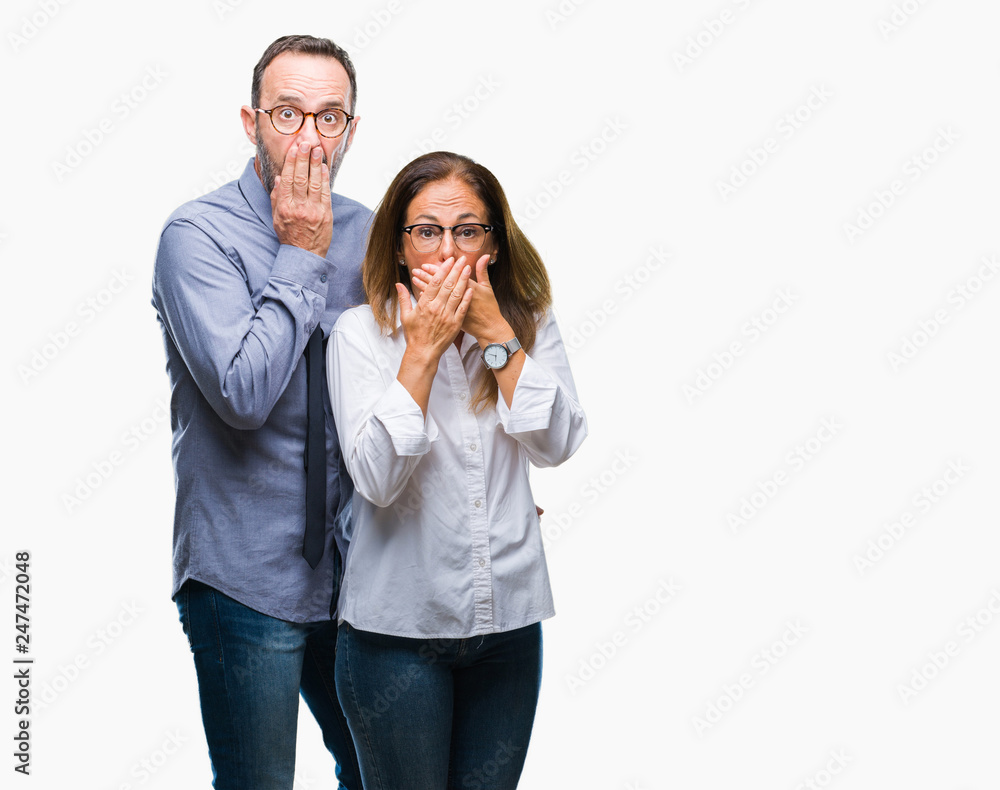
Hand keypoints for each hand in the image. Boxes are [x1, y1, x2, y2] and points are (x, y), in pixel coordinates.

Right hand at [270, 142, 331, 257]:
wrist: (304, 255)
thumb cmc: (289, 236)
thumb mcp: (277, 217)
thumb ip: (277, 197)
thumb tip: (279, 179)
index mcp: (285, 207)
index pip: (287, 180)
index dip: (290, 163)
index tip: (293, 149)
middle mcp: (299, 208)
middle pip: (300, 178)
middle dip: (303, 159)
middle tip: (306, 143)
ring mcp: (313, 211)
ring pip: (314, 183)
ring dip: (316, 165)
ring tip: (317, 150)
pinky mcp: (326, 214)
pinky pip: (326, 193)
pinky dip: (325, 179)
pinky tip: (324, 168)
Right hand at [398, 257, 472, 362]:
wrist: (423, 353)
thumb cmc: (414, 335)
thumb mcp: (405, 316)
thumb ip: (404, 298)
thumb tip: (398, 284)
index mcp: (424, 305)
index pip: (435, 283)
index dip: (443, 270)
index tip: (449, 261)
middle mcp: (436, 308)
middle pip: (448, 285)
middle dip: (456, 270)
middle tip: (462, 259)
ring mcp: (447, 316)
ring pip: (457, 294)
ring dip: (463, 280)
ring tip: (468, 269)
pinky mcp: (455, 324)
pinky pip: (462, 308)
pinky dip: (467, 297)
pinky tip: (471, 288)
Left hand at [412, 255, 510, 342]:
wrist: (489, 328)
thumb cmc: (490, 307)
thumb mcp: (487, 287)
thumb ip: (482, 271)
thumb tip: (485, 255)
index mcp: (465, 288)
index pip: (447, 276)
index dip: (436, 270)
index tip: (425, 265)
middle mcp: (456, 298)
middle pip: (438, 285)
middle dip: (425, 276)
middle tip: (416, 270)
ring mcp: (451, 309)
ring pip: (435, 295)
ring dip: (424, 286)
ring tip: (415, 279)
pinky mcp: (449, 317)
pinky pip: (434, 306)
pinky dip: (429, 301)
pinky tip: (421, 294)